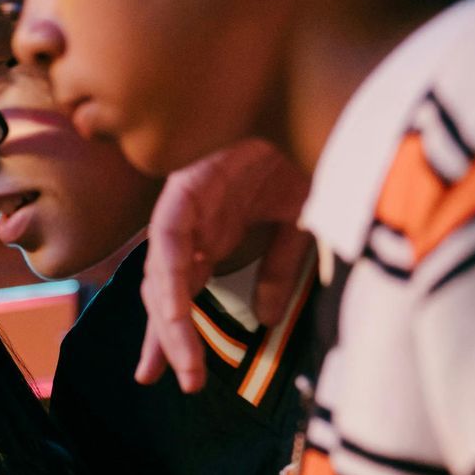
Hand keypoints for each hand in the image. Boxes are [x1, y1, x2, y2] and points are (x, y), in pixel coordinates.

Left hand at [136, 139, 313, 392]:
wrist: (311, 95)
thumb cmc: (304, 150)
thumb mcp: (298, 223)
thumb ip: (279, 269)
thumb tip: (269, 318)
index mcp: (211, 232)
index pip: (185, 290)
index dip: (178, 333)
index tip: (184, 375)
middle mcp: (190, 222)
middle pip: (163, 289)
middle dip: (163, 338)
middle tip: (164, 379)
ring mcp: (184, 204)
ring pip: (163, 270)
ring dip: (170, 318)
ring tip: (182, 362)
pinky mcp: (185, 184)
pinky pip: (169, 235)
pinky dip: (171, 271)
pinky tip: (176, 307)